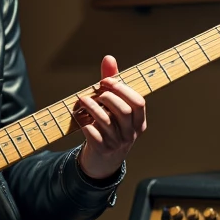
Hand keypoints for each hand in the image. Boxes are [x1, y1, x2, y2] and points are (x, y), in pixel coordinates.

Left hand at [73, 54, 146, 180]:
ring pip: (106, 121)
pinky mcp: (102, 150)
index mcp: (139, 121)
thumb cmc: (110, 127)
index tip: (107, 81)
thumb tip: (109, 58)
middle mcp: (131, 133)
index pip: (138, 102)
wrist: (103, 161)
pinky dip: (86, 124)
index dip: (122, 89)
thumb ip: (112, 82)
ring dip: (92, 107)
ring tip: (83, 100)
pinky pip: (93, 134)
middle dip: (107, 97)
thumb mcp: (114, 106)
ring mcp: (117, 143)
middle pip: (123, 110)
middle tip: (96, 92)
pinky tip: (81, 119)